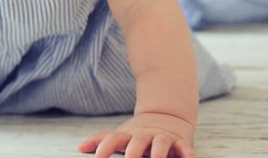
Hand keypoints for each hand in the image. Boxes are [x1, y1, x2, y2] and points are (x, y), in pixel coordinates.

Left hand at [78, 112, 195, 157]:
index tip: (98, 156)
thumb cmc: (138, 133)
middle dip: (134, 151)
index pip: (114, 139)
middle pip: (138, 142)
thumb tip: (80, 147)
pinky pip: (185, 149)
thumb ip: (102, 141)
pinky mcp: (181, 143)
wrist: (166, 115)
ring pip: (161, 145)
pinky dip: (187, 154)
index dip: (106, 147)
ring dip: (159, 154)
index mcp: (129, 136)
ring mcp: (163, 139)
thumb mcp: (121, 135)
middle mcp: (145, 137)